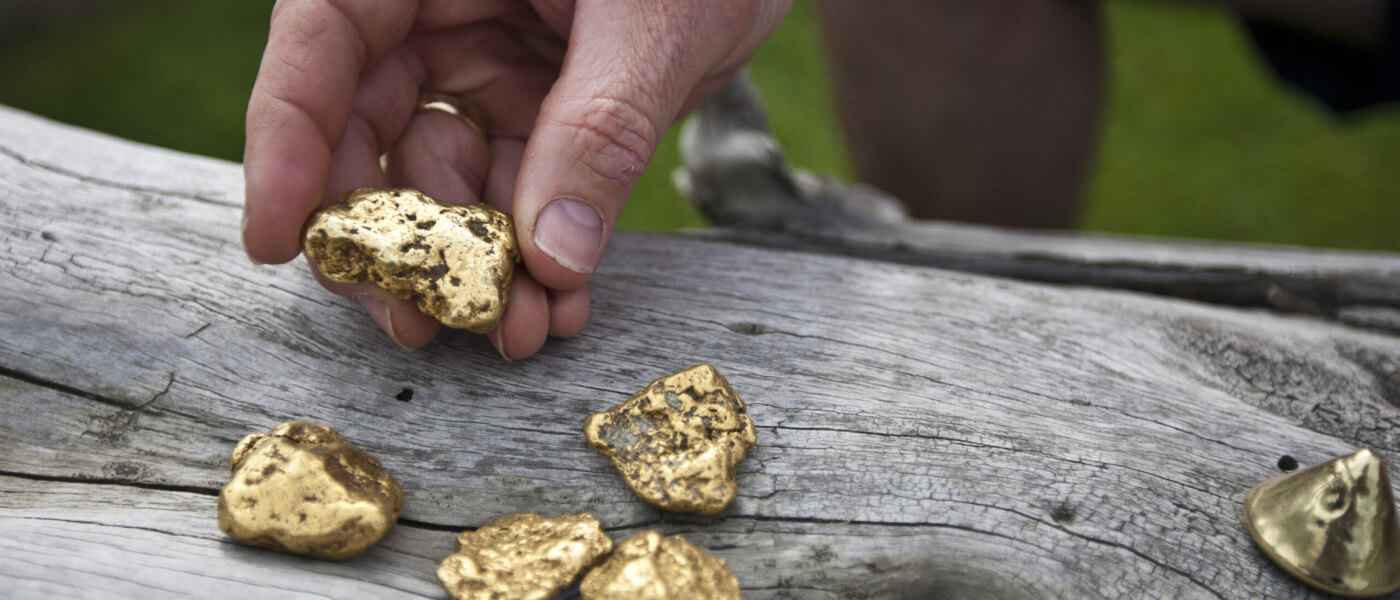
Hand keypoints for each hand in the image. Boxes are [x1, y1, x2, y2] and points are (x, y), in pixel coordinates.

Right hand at [242, 0, 789, 357]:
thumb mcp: (653, 18)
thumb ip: (598, 127)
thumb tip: (552, 258)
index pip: (322, 40)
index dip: (287, 141)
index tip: (278, 240)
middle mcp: (440, 9)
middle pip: (369, 128)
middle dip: (396, 236)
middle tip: (423, 321)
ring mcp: (488, 61)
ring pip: (444, 178)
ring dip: (475, 263)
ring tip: (519, 328)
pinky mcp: (541, 107)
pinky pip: (517, 190)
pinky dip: (535, 251)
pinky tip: (560, 301)